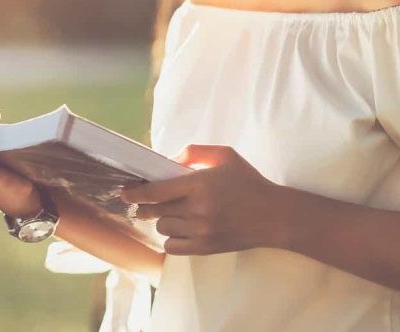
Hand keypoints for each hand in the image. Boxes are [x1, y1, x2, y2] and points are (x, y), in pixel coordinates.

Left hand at [119, 144, 287, 255]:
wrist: (274, 216)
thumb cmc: (249, 182)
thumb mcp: (225, 155)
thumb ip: (194, 152)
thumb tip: (168, 159)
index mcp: (200, 184)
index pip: (156, 191)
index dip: (136, 192)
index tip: (125, 192)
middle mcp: (198, 209)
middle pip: (155, 210)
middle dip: (145, 205)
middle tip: (142, 202)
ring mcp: (201, 231)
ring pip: (163, 228)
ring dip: (162, 220)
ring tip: (172, 213)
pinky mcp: (205, 248)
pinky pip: (172, 247)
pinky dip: (170, 238)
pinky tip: (178, 229)